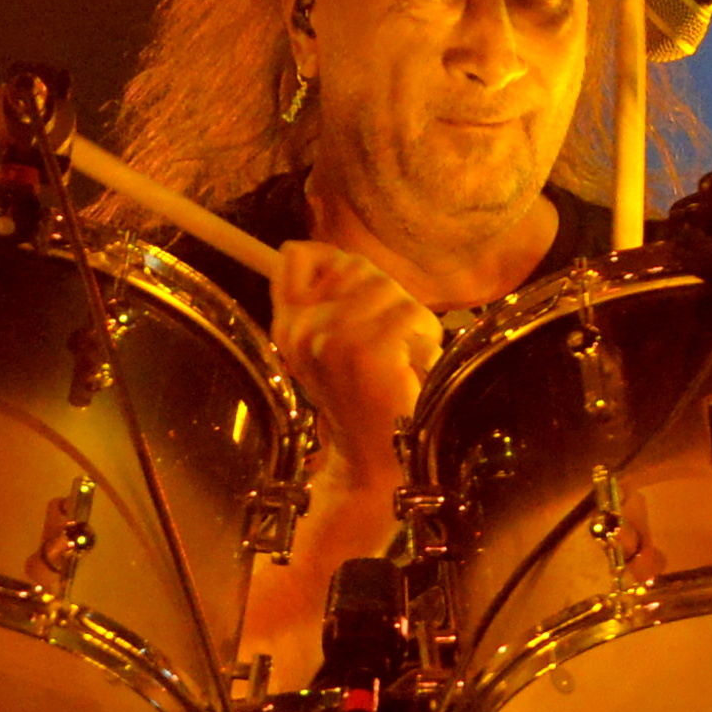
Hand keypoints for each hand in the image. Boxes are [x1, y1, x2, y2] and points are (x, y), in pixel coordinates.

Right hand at [267, 240, 440, 489]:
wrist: (372, 457)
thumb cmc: (361, 399)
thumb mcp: (325, 346)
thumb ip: (322, 300)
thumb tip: (328, 254)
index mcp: (287, 325)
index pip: (298, 257)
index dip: (336, 263)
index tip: (357, 293)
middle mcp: (301, 328)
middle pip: (355, 267)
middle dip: (384, 296)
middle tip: (387, 341)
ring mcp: (331, 338)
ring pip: (387, 288)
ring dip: (408, 320)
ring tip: (400, 357)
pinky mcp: (366, 350)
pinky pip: (410, 315)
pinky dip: (424, 338)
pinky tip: (412, 367)